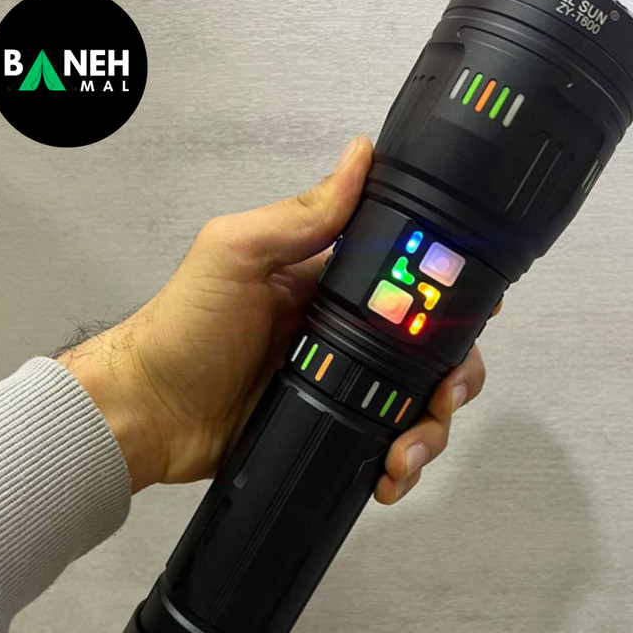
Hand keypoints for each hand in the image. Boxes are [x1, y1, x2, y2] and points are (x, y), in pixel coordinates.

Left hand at [59, 137, 494, 499]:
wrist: (149, 413)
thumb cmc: (185, 327)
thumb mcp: (236, 255)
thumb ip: (300, 217)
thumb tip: (362, 155)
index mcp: (334, 287)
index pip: (411, 283)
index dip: (452, 296)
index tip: (483, 309)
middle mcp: (349, 335)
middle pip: (430, 352)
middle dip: (454, 375)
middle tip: (444, 396)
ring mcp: (344, 387)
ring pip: (416, 405)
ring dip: (430, 429)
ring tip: (404, 454)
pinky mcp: (334, 430)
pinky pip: (383, 445)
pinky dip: (399, 465)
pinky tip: (388, 477)